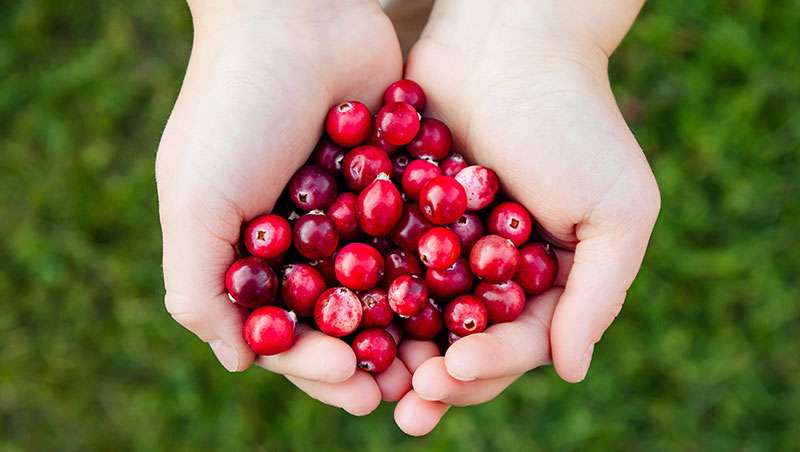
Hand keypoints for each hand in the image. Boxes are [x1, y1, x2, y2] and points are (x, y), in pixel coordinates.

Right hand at [156, 0, 408, 414]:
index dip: (313, 364)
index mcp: (250, 254)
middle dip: (370, 357)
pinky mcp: (395, 186)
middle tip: (405, 389)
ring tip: (443, 361)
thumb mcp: (194, 201)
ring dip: (411, 327)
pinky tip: (466, 298)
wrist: (296, 16)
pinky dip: (437, 269)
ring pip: (386, 288)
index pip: (282, 330)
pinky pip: (418, 238)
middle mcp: (302, 242)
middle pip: (340, 319)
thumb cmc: (234, 108)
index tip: (348, 379)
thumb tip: (238, 361)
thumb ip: (199, 286)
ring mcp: (351, 216)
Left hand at [393, 0, 659, 433]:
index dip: (486, 365)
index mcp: (544, 278)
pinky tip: (334, 315)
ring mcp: (441, 243)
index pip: (516, 341)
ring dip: (391, 349)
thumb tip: (571, 371)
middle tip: (406, 403)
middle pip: (459, 338)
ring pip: (413, 312)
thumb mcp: (617, 209)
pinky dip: (359, 292)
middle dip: (435, 375)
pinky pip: (378, 261)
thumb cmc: (575, 122)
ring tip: (363, 378)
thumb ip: (599, 294)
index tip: (451, 373)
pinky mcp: (399, 213)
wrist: (511, 38)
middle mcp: (490, 269)